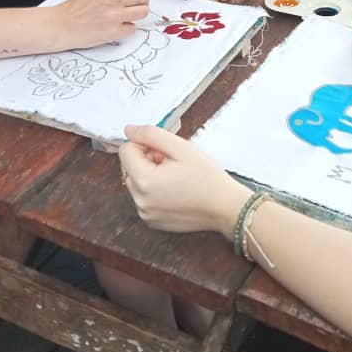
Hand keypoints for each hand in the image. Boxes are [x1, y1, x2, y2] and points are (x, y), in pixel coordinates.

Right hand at [53, 0, 149, 47]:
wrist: (61, 25)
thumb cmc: (76, 8)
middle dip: (141, 1)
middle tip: (133, 5)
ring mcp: (114, 16)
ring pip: (143, 12)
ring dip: (138, 14)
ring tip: (128, 16)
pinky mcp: (113, 32)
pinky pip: (133, 28)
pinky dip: (128, 28)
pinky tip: (118, 26)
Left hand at [119, 125, 249, 237]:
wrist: (225, 207)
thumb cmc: (207, 177)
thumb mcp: (181, 148)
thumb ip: (151, 135)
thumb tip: (129, 130)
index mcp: (144, 181)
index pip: (126, 150)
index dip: (145, 144)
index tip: (164, 150)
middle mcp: (140, 201)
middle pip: (129, 167)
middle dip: (147, 160)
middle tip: (173, 163)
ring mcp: (145, 214)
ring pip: (136, 182)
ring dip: (150, 175)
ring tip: (175, 177)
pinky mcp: (152, 221)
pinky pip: (144, 198)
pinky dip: (154, 191)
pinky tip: (175, 190)